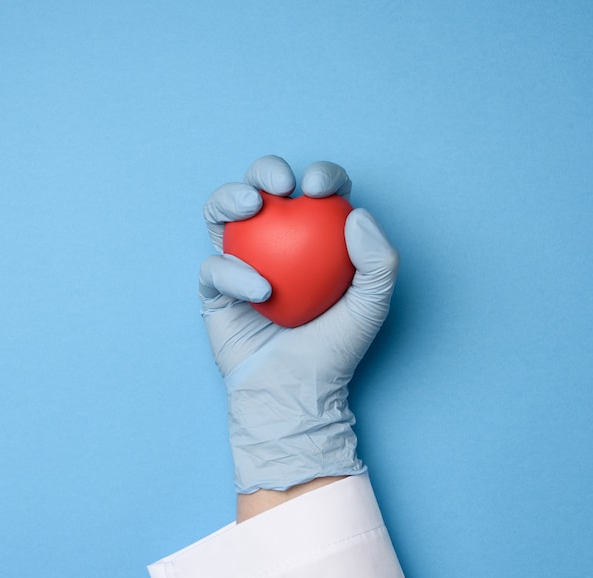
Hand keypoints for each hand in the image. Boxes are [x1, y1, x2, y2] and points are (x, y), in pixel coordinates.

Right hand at [200, 156, 398, 493]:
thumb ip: (378, 261)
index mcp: (311, 240)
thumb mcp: (371, 307)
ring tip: (249, 206)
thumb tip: (356, 213)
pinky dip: (233, 273)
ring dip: (229, 198)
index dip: (320, 176)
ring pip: (222, 215)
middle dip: (264, 170)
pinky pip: (213, 267)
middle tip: (279, 184)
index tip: (321, 189)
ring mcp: (240, 263)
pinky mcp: (214, 289)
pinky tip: (259, 291)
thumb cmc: (334, 349)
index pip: (315, 195)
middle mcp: (273, 245)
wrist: (294, 392)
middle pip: (260, 190)